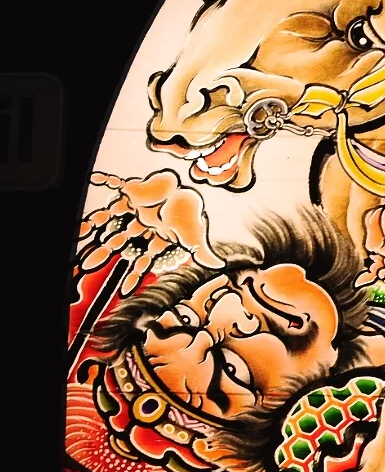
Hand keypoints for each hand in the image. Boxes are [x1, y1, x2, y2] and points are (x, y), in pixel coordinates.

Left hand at [78, 171, 224, 293]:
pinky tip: (93, 180)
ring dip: (93, 229)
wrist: (189, 187)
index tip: (124, 292)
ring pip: (108, 220)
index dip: (134, 275)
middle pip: (119, 241)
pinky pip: (113, 184)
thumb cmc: (191, 211)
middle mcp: (143, 223)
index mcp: (157, 235)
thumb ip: (203, 252)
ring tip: (77, 235)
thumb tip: (220, 266)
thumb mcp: (195, 235)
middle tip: (86, 267)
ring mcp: (135, 207)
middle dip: (103, 255)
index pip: (143, 258)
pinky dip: (104, 180)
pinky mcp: (131, 189)